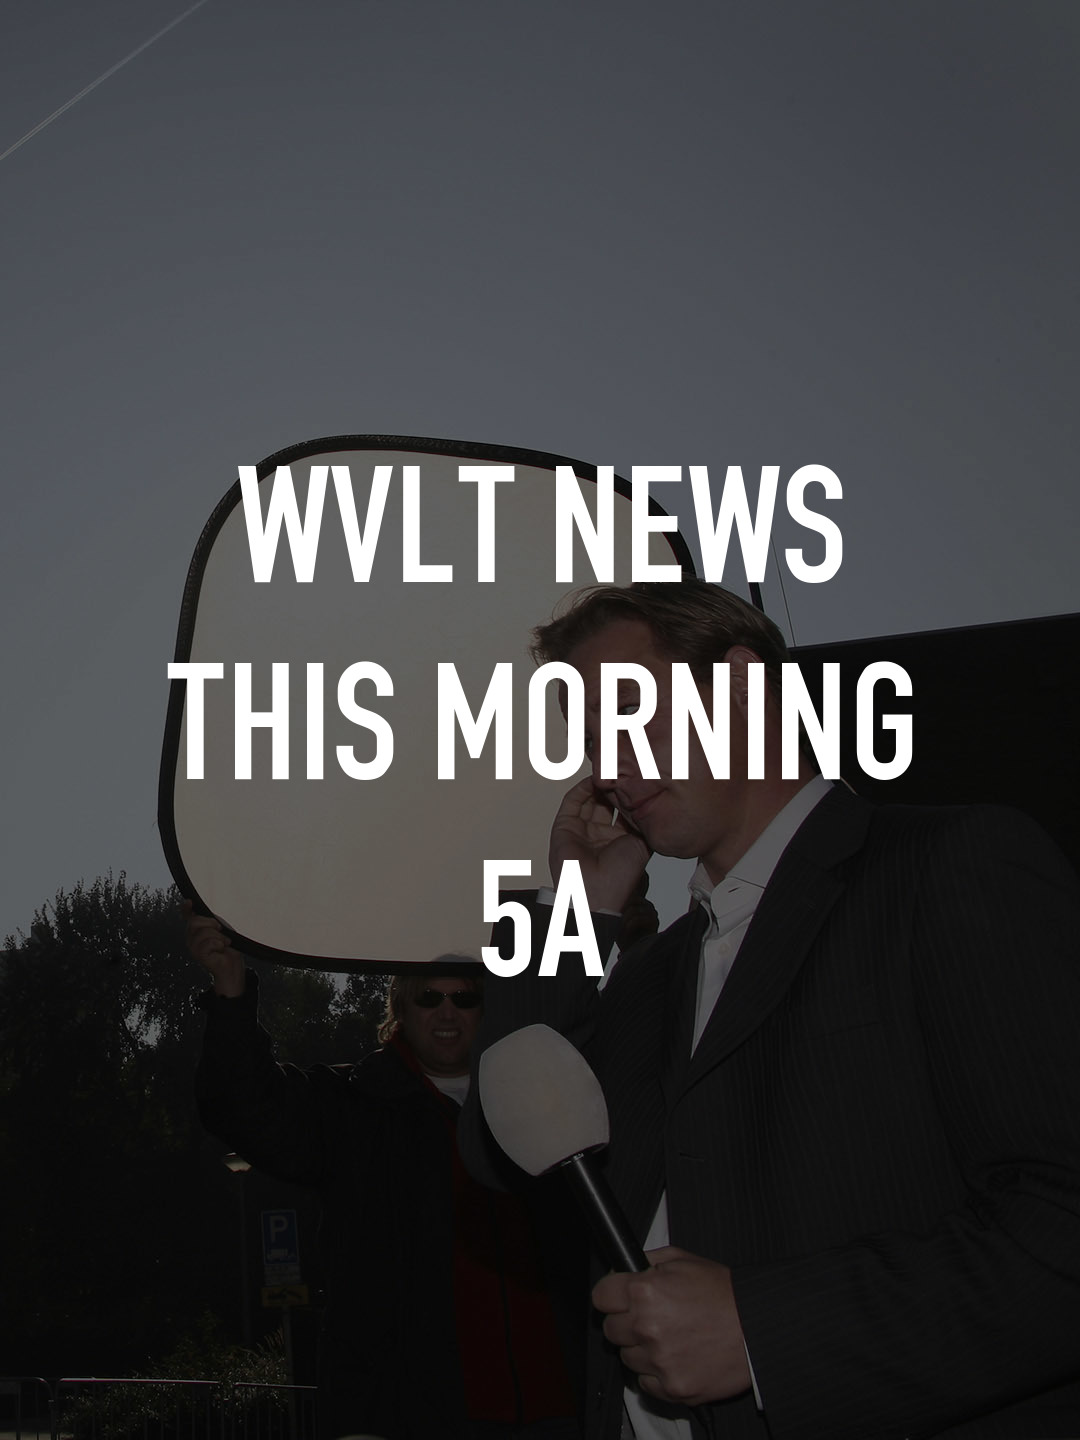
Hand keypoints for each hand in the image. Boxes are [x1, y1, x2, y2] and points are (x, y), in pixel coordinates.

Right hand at [184, 900, 245, 996]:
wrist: (232, 964)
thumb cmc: (227, 946)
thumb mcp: (220, 928)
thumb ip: (210, 919)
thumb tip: (204, 910)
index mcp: (196, 929)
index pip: (187, 916)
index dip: (186, 908)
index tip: (189, 902)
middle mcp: (192, 937)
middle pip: (195, 922)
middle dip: (211, 923)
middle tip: (220, 930)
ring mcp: (193, 947)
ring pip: (203, 932)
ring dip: (218, 937)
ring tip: (223, 943)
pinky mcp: (199, 955)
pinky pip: (208, 943)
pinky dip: (219, 944)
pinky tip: (221, 948)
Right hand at [549, 776, 649, 911]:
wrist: (596, 892)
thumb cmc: (619, 876)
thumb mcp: (642, 845)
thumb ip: (644, 824)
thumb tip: (651, 804)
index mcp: (617, 840)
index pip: (622, 811)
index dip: (629, 796)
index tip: (638, 779)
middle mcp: (598, 834)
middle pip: (605, 802)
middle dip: (614, 787)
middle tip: (622, 770)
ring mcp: (580, 829)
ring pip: (589, 799)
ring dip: (599, 784)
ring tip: (609, 771)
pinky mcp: (564, 825)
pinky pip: (572, 801)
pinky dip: (582, 788)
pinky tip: (594, 779)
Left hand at [592, 1246, 750, 1407]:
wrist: (757, 1328)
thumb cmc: (723, 1293)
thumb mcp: (683, 1260)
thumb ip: (647, 1261)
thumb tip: (623, 1269)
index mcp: (645, 1292)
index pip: (601, 1297)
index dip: (611, 1295)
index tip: (618, 1298)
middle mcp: (647, 1327)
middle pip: (610, 1329)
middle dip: (626, 1322)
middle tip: (650, 1318)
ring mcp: (659, 1361)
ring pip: (627, 1358)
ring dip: (641, 1349)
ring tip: (670, 1337)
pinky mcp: (672, 1387)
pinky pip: (645, 1383)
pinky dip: (656, 1373)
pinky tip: (676, 1357)